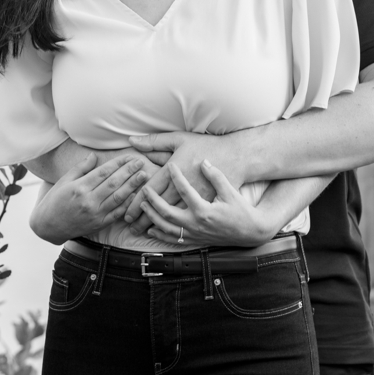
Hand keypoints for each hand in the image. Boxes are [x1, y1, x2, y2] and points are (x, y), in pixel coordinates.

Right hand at [28, 153, 153, 243]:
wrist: (48, 226)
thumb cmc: (55, 200)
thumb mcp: (64, 181)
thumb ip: (80, 168)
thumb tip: (94, 155)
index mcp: (79, 188)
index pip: (103, 172)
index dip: (118, 163)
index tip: (129, 156)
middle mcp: (89, 201)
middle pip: (113, 183)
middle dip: (129, 172)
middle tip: (140, 162)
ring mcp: (95, 214)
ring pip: (118, 197)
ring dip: (132, 186)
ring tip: (143, 176)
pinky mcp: (99, 224)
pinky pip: (117, 213)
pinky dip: (127, 204)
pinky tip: (136, 195)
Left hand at [124, 131, 241, 224]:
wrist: (244, 169)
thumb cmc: (215, 152)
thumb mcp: (187, 143)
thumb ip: (160, 143)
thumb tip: (135, 141)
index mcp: (191, 183)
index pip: (163, 187)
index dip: (148, 189)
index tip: (138, 188)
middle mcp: (196, 206)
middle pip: (164, 208)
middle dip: (145, 210)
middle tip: (129, 210)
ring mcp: (200, 220)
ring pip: (170, 224)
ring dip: (152, 221)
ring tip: (138, 218)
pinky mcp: (204, 227)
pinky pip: (182, 233)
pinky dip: (165, 233)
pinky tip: (153, 230)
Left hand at [139, 161, 280, 247]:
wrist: (251, 230)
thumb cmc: (241, 207)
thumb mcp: (230, 189)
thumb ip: (215, 175)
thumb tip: (203, 162)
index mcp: (204, 209)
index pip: (184, 190)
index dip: (176, 176)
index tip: (170, 165)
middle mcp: (197, 223)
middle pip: (167, 212)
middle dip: (153, 202)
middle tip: (144, 190)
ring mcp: (195, 233)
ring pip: (167, 227)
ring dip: (153, 218)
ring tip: (142, 207)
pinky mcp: (196, 240)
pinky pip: (174, 239)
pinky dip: (161, 235)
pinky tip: (151, 229)